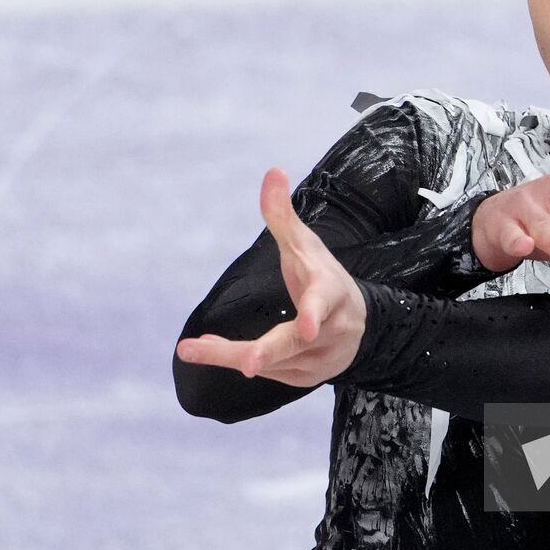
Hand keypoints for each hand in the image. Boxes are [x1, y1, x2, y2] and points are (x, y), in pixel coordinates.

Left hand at [175, 168, 366, 386]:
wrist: (358, 324)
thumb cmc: (322, 276)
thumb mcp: (304, 245)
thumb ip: (282, 215)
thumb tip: (272, 170)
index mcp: (329, 294)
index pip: (323, 303)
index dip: (313, 315)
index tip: (305, 326)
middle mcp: (326, 332)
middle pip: (294, 344)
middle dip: (267, 353)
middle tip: (247, 364)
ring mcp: (318, 360)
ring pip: (272, 363)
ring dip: (229, 355)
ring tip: (191, 349)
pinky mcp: (303, 379)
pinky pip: (266, 371)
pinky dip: (232, 359)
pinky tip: (205, 349)